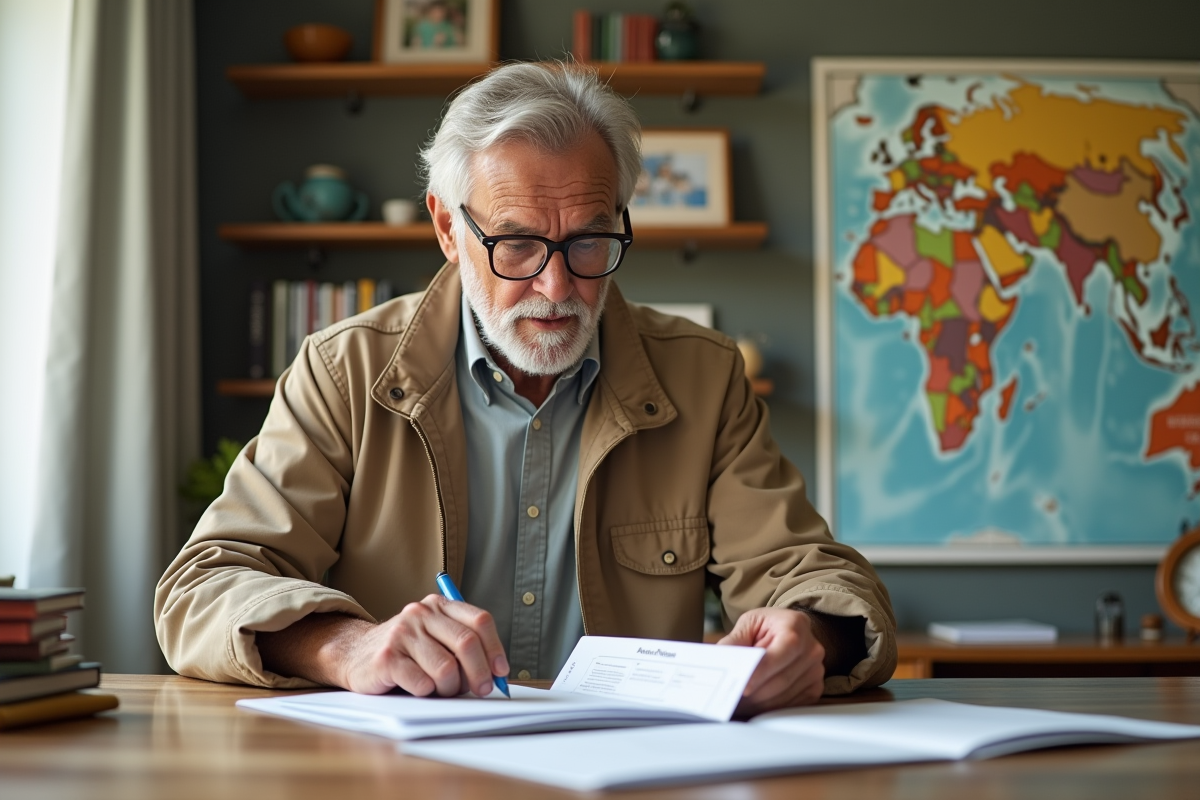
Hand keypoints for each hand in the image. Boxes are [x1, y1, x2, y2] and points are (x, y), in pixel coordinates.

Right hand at [337, 595, 508, 695]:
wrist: (355, 655)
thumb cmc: (406, 652)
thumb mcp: (435, 638)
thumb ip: (463, 647)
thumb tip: (498, 673)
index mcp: (438, 606)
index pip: (480, 621)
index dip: (495, 649)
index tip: (501, 672)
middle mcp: (421, 614)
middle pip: (467, 643)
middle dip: (480, 674)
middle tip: (481, 690)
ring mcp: (402, 634)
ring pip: (447, 668)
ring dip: (450, 688)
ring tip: (441, 690)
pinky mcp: (387, 658)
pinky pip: (422, 683)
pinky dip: (427, 693)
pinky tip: (419, 689)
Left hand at [717, 607, 824, 715]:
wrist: (789, 630)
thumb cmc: (768, 626)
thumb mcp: (749, 624)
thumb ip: (734, 641)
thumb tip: (721, 660)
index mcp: (796, 625)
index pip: (781, 652)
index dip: (761, 672)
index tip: (743, 686)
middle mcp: (811, 649)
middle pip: (781, 679)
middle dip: (754, 693)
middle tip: (732, 698)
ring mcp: (816, 671)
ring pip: (784, 696)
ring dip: (759, 703)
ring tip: (739, 702)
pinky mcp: (814, 688)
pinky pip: (790, 705)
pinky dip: (769, 708)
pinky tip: (754, 703)